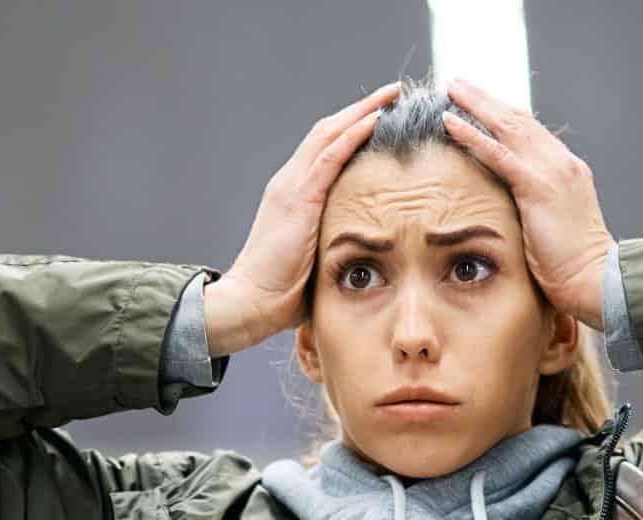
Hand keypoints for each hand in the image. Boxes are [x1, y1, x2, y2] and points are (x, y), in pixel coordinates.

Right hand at [202, 83, 399, 356]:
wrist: (250, 302)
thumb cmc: (281, 294)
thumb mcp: (313, 261)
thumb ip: (332, 247)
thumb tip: (363, 261)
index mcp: (293, 194)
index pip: (324, 149)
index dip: (351, 129)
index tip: (381, 116)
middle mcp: (290, 182)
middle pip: (327, 131)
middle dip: (360, 109)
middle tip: (392, 93)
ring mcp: (291, 186)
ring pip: (329, 134)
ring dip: (362, 111)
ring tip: (391, 95)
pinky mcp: (298, 198)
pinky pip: (330, 156)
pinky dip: (353, 134)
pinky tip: (375, 120)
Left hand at [439, 77, 614, 328]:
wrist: (597, 278)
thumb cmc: (577, 267)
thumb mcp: (557, 226)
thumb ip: (538, 208)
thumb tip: (516, 211)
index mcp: (567, 170)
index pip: (531, 134)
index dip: (504, 116)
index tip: (481, 104)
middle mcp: (561, 162)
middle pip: (518, 120)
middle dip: (487, 100)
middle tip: (459, 84)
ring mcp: (551, 170)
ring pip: (506, 126)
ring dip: (475, 105)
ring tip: (450, 89)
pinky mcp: (536, 186)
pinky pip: (496, 152)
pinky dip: (471, 134)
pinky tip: (449, 122)